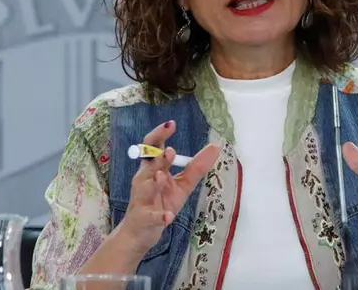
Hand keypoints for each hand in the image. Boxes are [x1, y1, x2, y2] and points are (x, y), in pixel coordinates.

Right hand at [118, 120, 219, 255]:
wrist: (141, 233)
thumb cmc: (160, 203)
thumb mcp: (182, 185)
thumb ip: (196, 167)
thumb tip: (216, 147)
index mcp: (152, 169)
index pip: (152, 147)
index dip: (159, 135)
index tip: (171, 124)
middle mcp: (144, 180)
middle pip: (148, 165)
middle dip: (158, 158)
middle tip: (170, 151)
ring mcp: (142, 199)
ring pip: (145, 188)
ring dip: (154, 182)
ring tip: (162, 176)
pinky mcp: (144, 218)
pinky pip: (151, 216)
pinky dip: (159, 216)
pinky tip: (168, 216)